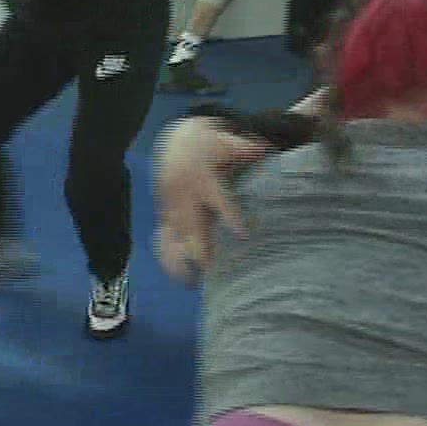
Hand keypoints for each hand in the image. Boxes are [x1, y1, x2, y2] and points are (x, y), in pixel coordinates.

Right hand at [152, 116, 271, 279]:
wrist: (177, 145)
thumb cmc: (209, 148)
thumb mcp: (225, 143)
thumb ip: (243, 148)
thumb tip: (263, 149)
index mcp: (203, 181)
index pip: (219, 202)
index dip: (231, 217)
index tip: (244, 235)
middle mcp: (185, 198)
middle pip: (192, 228)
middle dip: (202, 249)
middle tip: (216, 271)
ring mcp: (171, 209)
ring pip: (174, 239)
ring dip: (184, 260)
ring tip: (197, 282)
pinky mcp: (164, 218)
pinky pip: (162, 242)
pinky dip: (170, 260)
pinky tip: (183, 279)